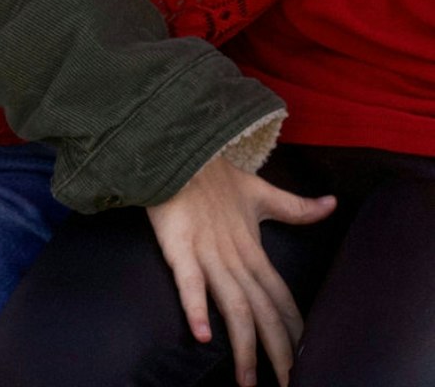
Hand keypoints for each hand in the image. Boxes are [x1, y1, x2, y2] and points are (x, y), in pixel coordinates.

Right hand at [147, 155, 335, 386]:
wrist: (176, 147)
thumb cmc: (213, 175)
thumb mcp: (259, 191)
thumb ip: (295, 207)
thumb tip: (333, 203)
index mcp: (253, 248)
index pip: (280, 296)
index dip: (294, 330)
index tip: (307, 361)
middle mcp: (235, 256)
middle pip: (262, 311)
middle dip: (277, 352)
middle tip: (288, 386)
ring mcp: (207, 253)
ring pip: (232, 305)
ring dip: (242, 345)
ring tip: (247, 381)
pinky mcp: (178, 245)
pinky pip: (188, 279)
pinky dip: (195, 306)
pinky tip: (201, 335)